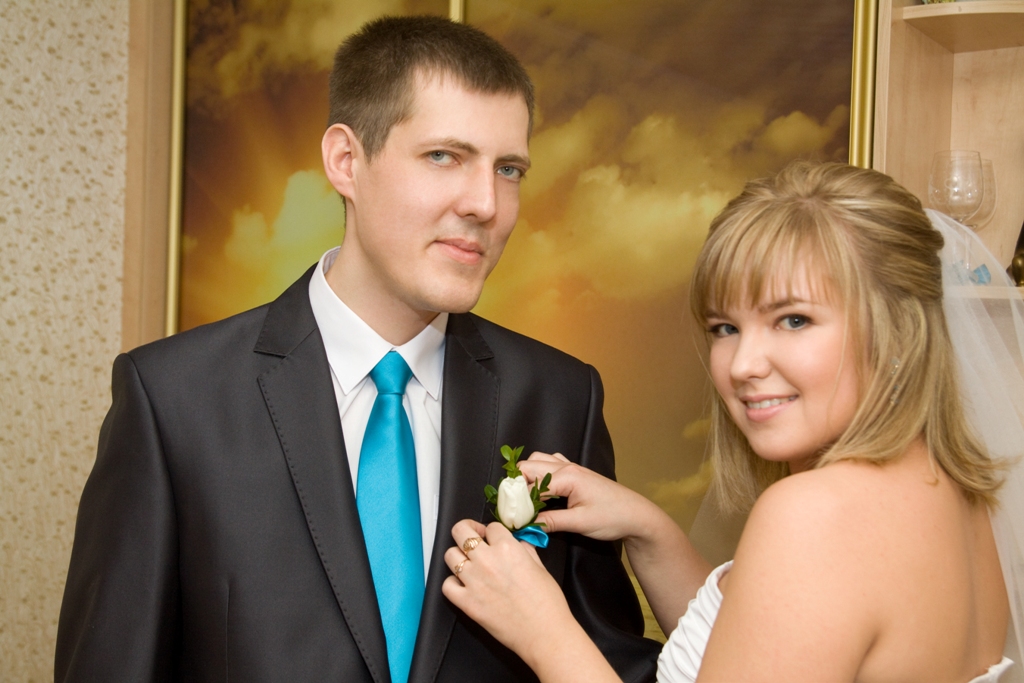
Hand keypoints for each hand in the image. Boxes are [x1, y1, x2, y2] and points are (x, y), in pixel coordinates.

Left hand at [441, 520, 575, 657]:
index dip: (492, 532)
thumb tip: (519, 544)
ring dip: (458, 556)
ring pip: (450, 555)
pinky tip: (463, 586)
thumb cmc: (547, 603)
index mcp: (508, 548)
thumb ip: (525, 550)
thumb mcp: (541, 567)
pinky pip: (446, 585)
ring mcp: (474, 581)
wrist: (544, 633)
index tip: (493, 538)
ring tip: (469, 563)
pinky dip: (452, 583)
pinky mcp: (467, 603)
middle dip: (466, 530)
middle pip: (460, 530)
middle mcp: (487, 560)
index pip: (491, 526)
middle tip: (473, 539)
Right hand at [519, 452, 659, 543]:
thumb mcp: (580, 523)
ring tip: (527, 499)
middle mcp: (567, 466)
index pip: (529, 482)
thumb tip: (525, 525)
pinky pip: (551, 464)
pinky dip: (541, 473)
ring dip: (528, 476)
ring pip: (538, 461)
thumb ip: (550, 522)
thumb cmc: (613, 517)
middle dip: (517, 485)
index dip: (517, 499)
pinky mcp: (576, 473)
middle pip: (529, 465)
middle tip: (515, 508)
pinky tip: (543, 491)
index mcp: (567, 476)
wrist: (637, 515)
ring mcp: (571, 467)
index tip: (511, 516)